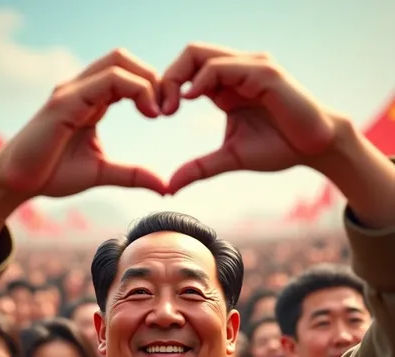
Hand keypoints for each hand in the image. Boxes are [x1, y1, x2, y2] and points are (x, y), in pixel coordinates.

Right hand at [0, 49, 166, 197]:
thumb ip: (133, 175)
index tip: (165, 114)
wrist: (18, 182)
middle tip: (168, 108)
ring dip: (147, 81)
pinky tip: (148, 112)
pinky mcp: (66, 101)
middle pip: (124, 58)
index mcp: (91, 99)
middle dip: (154, 77)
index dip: (152, 87)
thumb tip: (165, 186)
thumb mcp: (103, 173)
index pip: (126, 74)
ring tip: (159, 111)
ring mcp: (73, 91)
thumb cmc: (53, 174)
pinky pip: (107, 80)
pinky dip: (135, 89)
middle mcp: (82, 88)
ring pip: (118, 62)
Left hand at [161, 43, 341, 193]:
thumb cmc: (278, 149)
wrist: (315, 148)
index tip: (157, 115)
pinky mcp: (264, 71)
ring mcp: (250, 67)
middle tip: (159, 109)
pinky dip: (202, 80)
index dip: (167, 87)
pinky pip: (223, 66)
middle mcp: (237, 69)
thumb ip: (199, 168)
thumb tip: (169, 187)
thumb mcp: (229, 159)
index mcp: (226, 85)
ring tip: (170, 108)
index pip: (188, 70)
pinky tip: (190, 99)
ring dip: (179, 78)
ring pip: (202, 54)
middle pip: (190, 53)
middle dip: (168, 78)